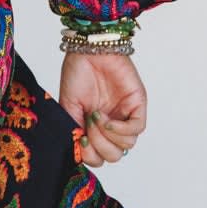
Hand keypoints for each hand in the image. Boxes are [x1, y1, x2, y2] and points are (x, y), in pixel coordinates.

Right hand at [58, 49, 146, 166]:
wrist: (87, 50)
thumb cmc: (77, 74)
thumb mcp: (68, 108)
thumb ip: (74, 131)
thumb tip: (79, 153)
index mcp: (96, 128)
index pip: (100, 157)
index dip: (90, 156)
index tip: (79, 140)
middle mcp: (113, 124)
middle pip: (115, 155)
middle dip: (99, 148)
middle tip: (87, 129)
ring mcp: (126, 115)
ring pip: (127, 145)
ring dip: (107, 137)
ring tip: (95, 118)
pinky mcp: (137, 104)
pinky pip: (137, 129)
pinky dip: (121, 130)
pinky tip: (106, 119)